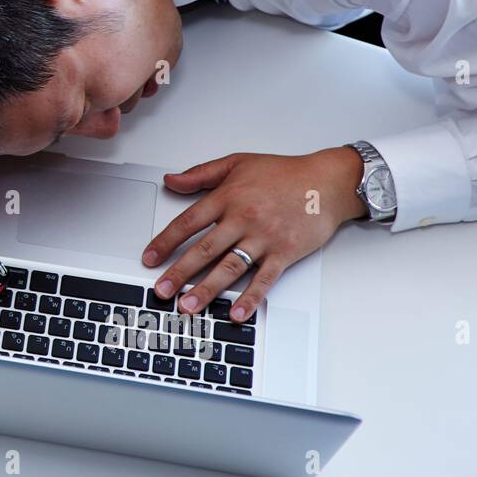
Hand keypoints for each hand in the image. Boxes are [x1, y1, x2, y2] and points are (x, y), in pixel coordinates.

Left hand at [142, 148, 364, 322]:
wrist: (327, 181)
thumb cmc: (283, 172)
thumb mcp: (237, 163)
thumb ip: (201, 173)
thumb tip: (171, 180)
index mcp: (227, 197)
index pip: (188, 223)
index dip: (165, 242)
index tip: (149, 258)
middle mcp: (243, 219)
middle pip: (204, 250)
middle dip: (179, 272)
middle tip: (161, 290)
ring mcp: (264, 238)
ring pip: (229, 267)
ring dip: (207, 290)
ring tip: (188, 306)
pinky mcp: (285, 253)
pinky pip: (264, 279)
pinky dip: (250, 298)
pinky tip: (236, 313)